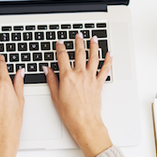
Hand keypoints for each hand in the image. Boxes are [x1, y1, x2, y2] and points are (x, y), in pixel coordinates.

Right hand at [44, 33, 112, 156]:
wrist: (85, 122)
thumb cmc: (70, 113)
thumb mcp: (55, 96)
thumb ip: (51, 80)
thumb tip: (47, 70)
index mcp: (67, 76)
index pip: (62, 56)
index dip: (60, 47)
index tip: (59, 42)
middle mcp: (80, 74)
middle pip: (80, 53)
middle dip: (78, 42)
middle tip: (78, 35)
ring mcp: (91, 78)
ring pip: (93, 57)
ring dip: (94, 46)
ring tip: (93, 38)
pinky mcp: (99, 84)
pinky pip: (105, 69)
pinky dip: (108, 60)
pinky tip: (109, 53)